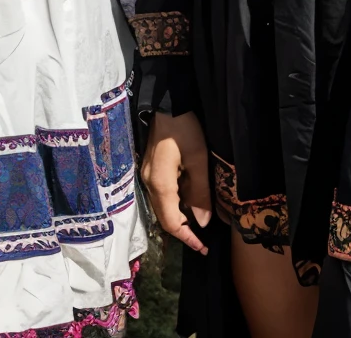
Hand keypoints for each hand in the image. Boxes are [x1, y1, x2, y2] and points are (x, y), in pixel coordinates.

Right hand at [141, 110, 211, 254]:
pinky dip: (176, 203)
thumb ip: (200, 192)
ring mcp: (147, 175)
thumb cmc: (184, 129)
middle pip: (164, 217)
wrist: (168, 102)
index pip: (171, 222)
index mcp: (160, 184)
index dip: (187, 237)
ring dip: (180, 216)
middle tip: (204, 238)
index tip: (203, 247)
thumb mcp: (198, 159)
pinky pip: (162, 194)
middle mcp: (148, 183)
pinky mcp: (150, 168)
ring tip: (200, 221)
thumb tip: (202, 222)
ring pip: (163, 206)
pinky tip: (189, 200)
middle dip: (184, 230)